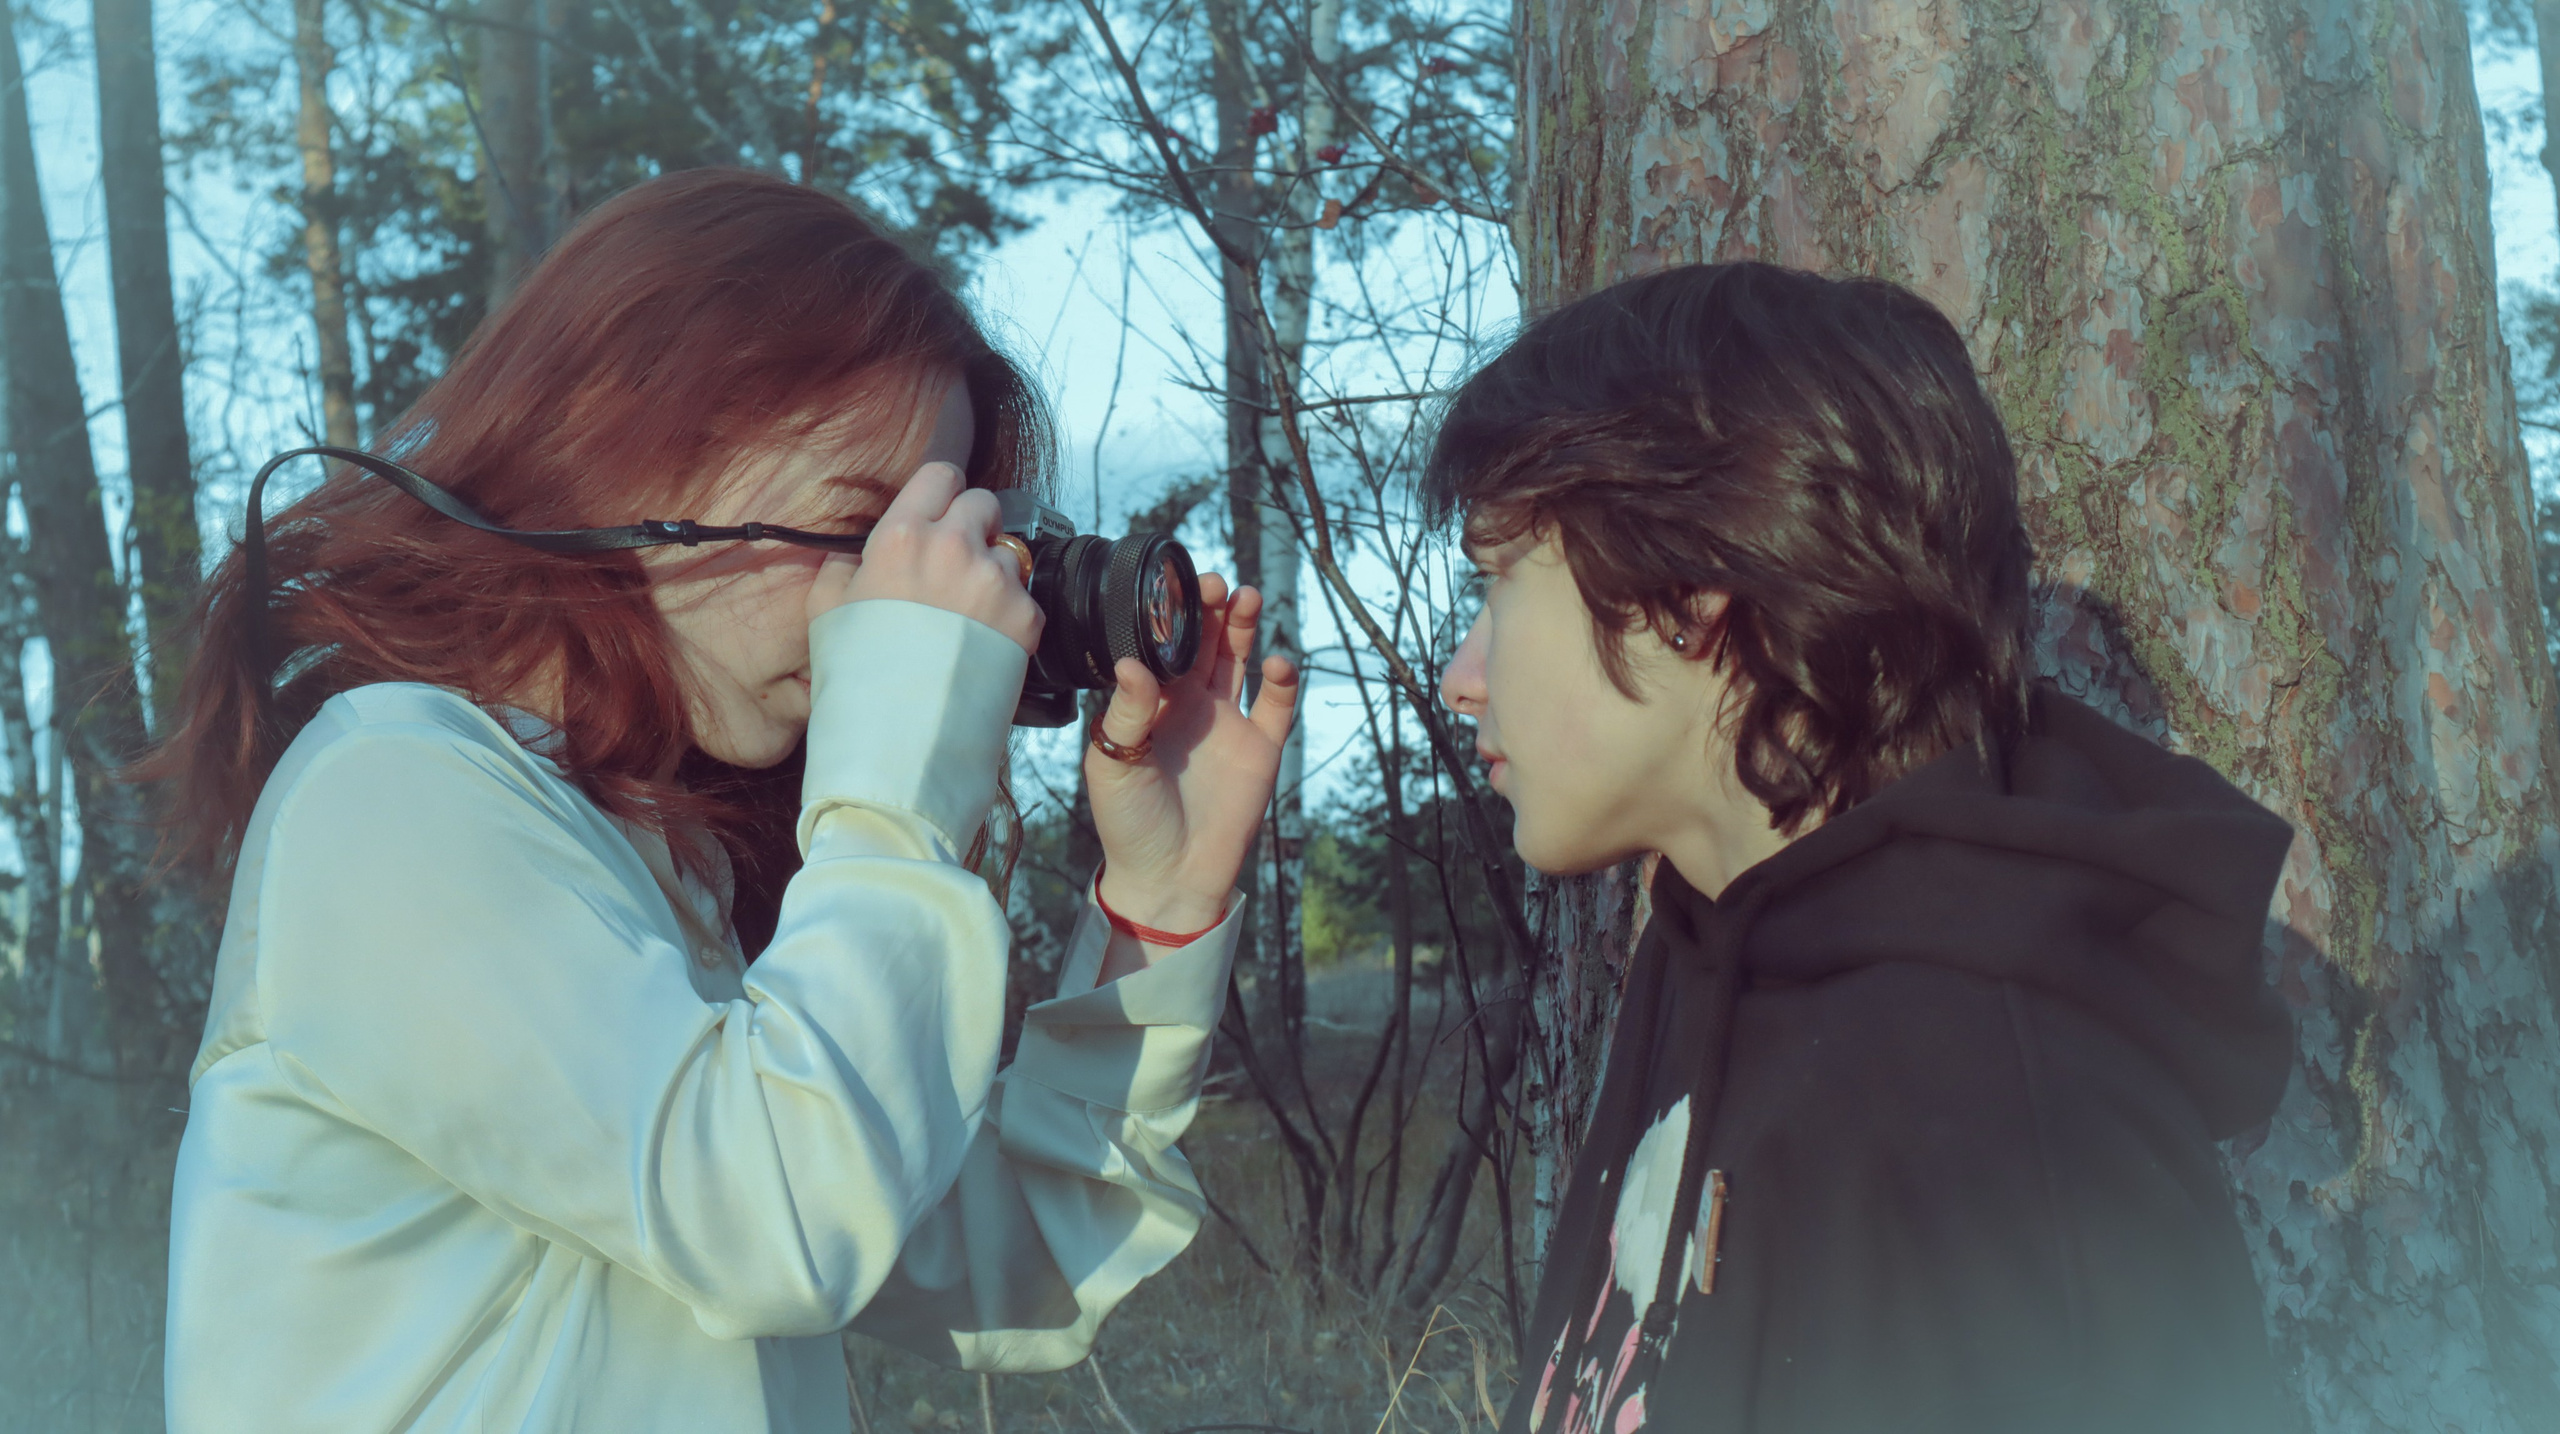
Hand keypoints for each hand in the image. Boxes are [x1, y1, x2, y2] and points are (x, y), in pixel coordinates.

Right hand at [806, 462, 1041, 652]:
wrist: (901, 732)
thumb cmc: (858, 675)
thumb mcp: (826, 610)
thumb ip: (842, 566)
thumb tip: (854, 554)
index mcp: (902, 536)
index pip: (942, 475)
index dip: (943, 494)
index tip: (942, 511)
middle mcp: (953, 547)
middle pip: (985, 504)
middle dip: (975, 526)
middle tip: (958, 563)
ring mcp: (993, 580)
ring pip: (1009, 552)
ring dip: (994, 573)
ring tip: (969, 615)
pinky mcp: (1025, 616)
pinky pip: (1026, 598)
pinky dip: (1012, 616)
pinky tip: (985, 642)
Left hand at [1088, 574, 1300, 944]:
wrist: (1169, 875)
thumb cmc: (1128, 821)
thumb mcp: (1113, 764)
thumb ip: (1128, 713)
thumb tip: (1135, 665)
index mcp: (1150, 702)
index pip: (1162, 645)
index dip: (1172, 614)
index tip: (1176, 588)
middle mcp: (1189, 704)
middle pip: (1205, 642)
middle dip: (1211, 608)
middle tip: (1216, 583)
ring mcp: (1227, 723)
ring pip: (1239, 661)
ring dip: (1244, 628)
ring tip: (1246, 599)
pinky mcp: (1260, 748)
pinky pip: (1276, 706)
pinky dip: (1282, 681)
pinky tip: (1276, 663)